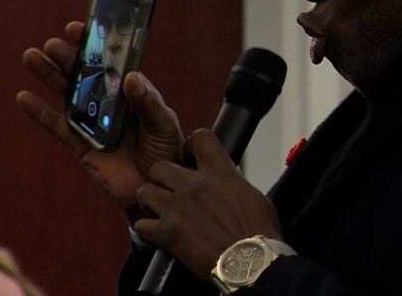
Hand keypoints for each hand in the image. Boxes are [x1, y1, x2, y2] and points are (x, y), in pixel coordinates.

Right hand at [16, 21, 184, 221]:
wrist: (158, 189)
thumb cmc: (168, 152)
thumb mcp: (164, 124)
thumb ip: (149, 102)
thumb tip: (131, 77)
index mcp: (131, 91)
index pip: (110, 62)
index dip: (95, 44)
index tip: (80, 28)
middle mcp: (109, 101)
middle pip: (84, 74)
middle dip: (69, 56)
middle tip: (54, 43)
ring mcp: (92, 121)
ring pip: (66, 93)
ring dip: (49, 75)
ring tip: (32, 56)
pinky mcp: (80, 144)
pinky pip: (57, 126)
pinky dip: (40, 113)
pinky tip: (24, 97)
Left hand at [134, 129, 282, 279]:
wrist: (251, 262)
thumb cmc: (259, 233)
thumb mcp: (253, 196)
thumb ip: (235, 183)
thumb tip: (230, 180)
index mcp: (219, 173)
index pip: (200, 138)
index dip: (192, 145)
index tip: (191, 156)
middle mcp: (194, 186)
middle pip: (160, 165)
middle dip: (161, 176)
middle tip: (169, 187)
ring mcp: (178, 208)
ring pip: (144, 192)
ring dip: (150, 200)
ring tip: (159, 209)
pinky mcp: (168, 233)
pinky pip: (142, 225)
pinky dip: (147, 229)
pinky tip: (157, 232)